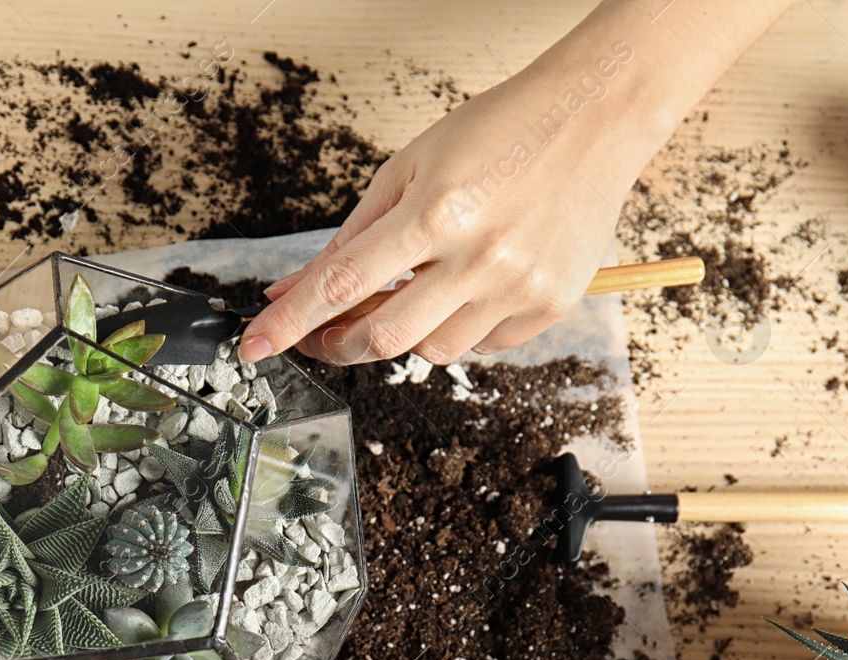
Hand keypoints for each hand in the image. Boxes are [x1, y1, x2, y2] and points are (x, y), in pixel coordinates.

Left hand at [238, 68, 645, 367]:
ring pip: (432, 352)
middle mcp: (479, 255)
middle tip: (325, 333)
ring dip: (404, 334)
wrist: (593, 119)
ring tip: (413, 293)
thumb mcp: (406, 169)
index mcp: (435, 212)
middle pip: (383, 337)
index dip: (289, 321)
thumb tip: (292, 288)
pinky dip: (458, 329)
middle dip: (340, 343)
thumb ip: (348, 239)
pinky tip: (463, 291)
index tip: (253, 345)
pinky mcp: (550, 304)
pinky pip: (483, 347)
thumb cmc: (496, 132)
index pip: (341, 284)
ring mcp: (518, 286)